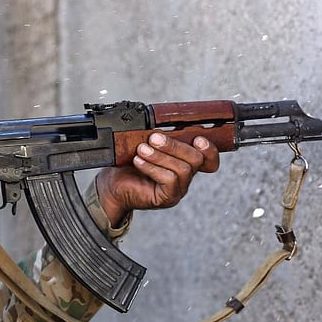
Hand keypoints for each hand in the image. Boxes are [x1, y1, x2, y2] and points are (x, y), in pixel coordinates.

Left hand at [96, 133, 219, 226]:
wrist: (112, 185)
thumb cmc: (129, 164)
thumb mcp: (146, 146)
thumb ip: (160, 137)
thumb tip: (163, 123)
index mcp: (184, 162)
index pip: (209, 159)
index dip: (210, 148)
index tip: (197, 137)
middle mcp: (185, 177)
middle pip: (196, 159)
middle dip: (175, 145)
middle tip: (154, 138)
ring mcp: (178, 189)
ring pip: (182, 169)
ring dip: (160, 156)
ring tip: (142, 149)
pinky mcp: (167, 198)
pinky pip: (169, 180)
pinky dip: (153, 168)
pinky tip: (138, 161)